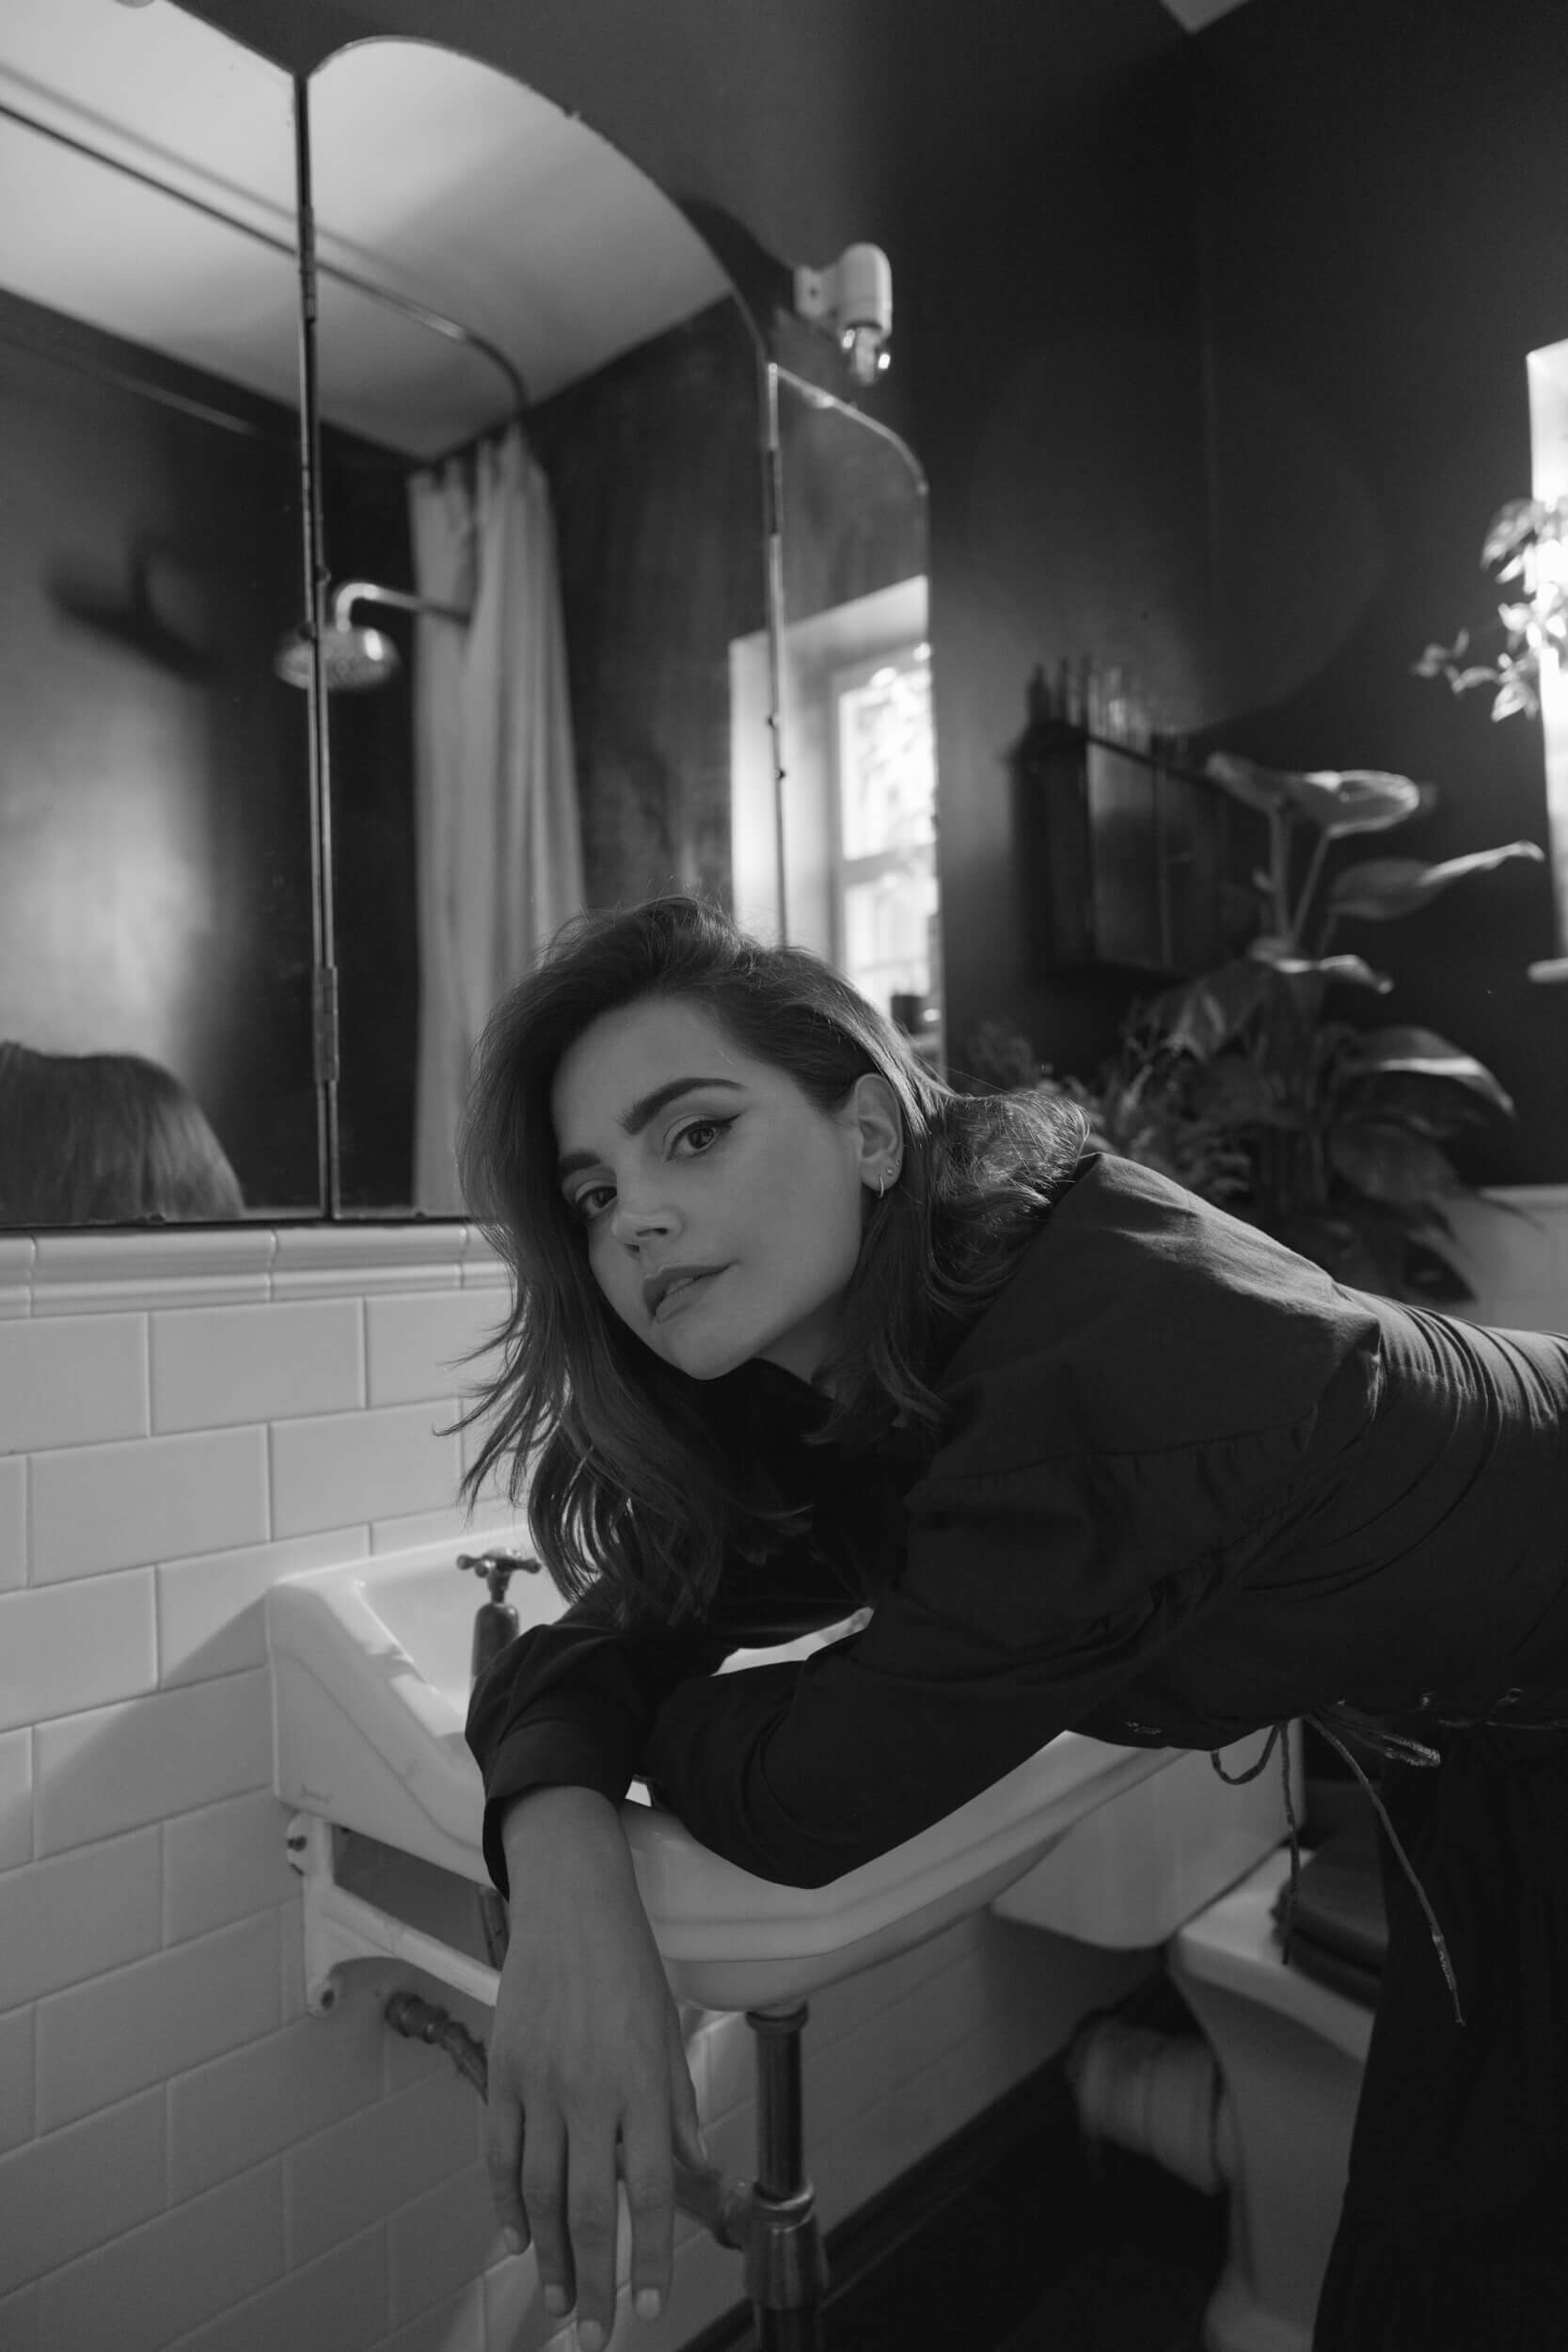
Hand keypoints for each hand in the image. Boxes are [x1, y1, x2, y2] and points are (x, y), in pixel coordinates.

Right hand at [486, 1788, 708, 2345]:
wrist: (572, 1900)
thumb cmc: (629, 1962)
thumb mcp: (669, 2030)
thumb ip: (677, 2105)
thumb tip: (691, 2167)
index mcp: (642, 2084)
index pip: (650, 2192)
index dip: (648, 2257)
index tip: (647, 2306)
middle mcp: (591, 2091)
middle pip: (588, 2208)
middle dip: (593, 2281)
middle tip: (594, 2334)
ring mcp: (540, 2083)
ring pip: (538, 2192)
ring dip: (548, 2257)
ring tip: (557, 2302)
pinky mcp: (503, 2070)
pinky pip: (498, 2153)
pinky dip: (503, 2203)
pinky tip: (514, 2240)